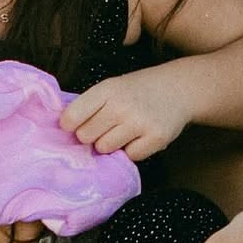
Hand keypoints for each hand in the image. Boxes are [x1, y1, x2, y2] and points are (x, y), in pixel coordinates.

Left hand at [61, 70, 188, 160]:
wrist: (180, 88)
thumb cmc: (139, 90)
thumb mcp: (113, 86)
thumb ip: (90, 105)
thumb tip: (63, 131)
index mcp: (107, 89)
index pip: (70, 118)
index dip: (71, 125)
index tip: (78, 124)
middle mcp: (122, 105)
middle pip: (85, 136)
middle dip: (93, 134)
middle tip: (108, 125)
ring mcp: (140, 122)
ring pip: (104, 149)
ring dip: (111, 144)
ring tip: (125, 130)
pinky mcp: (155, 138)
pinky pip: (129, 157)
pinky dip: (132, 150)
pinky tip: (140, 136)